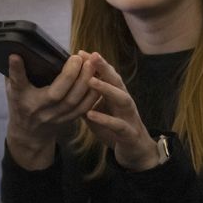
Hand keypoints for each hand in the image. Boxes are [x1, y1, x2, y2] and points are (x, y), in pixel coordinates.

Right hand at [4, 53, 99, 169]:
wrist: (29, 134)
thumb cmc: (21, 104)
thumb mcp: (13, 89)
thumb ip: (15, 73)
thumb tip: (17, 52)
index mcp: (21, 100)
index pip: (18, 85)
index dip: (16, 70)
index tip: (15, 56)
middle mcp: (39, 110)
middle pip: (57, 95)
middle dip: (70, 75)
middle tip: (78, 57)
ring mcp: (56, 117)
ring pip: (75, 101)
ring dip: (86, 82)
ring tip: (91, 64)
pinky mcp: (69, 119)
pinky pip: (85, 107)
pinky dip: (93, 92)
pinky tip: (97, 78)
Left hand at [80, 53, 156, 170]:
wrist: (135, 150)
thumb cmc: (114, 126)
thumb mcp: (98, 110)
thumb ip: (86, 97)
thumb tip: (67, 84)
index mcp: (116, 95)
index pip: (107, 75)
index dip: (96, 63)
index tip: (80, 52)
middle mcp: (124, 101)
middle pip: (116, 80)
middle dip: (105, 67)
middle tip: (92, 55)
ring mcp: (129, 116)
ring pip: (122, 98)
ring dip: (107, 89)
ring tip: (90, 81)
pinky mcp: (129, 133)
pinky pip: (118, 125)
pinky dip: (105, 119)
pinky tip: (91, 114)